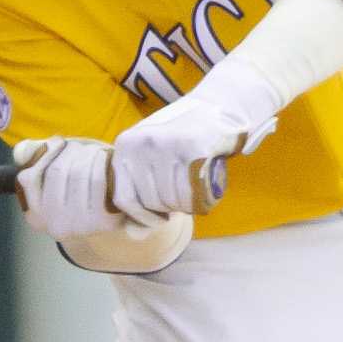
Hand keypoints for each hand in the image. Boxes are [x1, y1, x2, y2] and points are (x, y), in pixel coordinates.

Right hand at [13, 137, 128, 241]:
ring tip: (94, 153)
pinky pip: (98, 180)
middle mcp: (54, 225)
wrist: (116, 216)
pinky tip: (106, 161)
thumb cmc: (81, 188)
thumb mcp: (52, 171)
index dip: (46, 154)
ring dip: (88, 154)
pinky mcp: (102, 221)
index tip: (59, 144)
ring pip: (78, 173)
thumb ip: (32, 156)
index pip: (29, 178)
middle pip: (56, 172)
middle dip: (69, 151)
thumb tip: (21, 154)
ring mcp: (79, 226)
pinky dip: (102, 163)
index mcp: (35, 215)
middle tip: (80, 147)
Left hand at [109, 91, 273, 220]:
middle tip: (183, 194)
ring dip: (187, 203)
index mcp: (126, 145)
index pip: (123, 199)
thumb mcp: (152, 160)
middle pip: (151, 202)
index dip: (142, 216)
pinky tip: (205, 185)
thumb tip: (134, 235)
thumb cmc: (182, 141)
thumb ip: (139, 193)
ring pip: (173, 200)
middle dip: (169, 207)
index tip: (159, 217)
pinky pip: (194, 192)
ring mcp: (167, 145)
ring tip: (194, 186)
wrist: (219, 106)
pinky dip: (202, 198)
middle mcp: (142, 144)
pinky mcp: (193, 148)